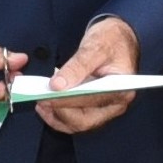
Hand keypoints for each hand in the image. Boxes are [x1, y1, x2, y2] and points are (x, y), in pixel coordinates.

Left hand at [36, 17, 140, 134]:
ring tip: (40, 102)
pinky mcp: (93, 109)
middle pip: (85, 120)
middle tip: (40, 99)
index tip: (47, 95)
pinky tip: (46, 106)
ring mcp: (104, 110)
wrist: (118, 39)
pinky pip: (74, 120)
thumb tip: (58, 85)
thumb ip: (78, 66)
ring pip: (77, 124)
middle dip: (60, 112)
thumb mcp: (96, 47)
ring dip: (56, 116)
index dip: (68, 100)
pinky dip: (58, 116)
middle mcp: (115, 105)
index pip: (92, 101)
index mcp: (122, 90)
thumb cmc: (112, 40)